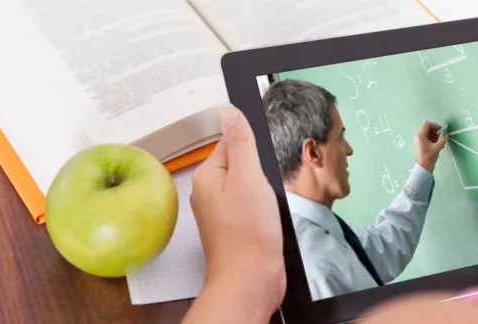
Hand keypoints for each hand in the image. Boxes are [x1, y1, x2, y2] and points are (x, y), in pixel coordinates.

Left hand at [184, 105, 284, 322]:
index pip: (230, 143)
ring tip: (270, 205)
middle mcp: (209, 194)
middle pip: (240, 165)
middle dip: (260, 171)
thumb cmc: (248, 233)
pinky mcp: (236, 229)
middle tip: (269, 187)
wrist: (251, 279)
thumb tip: (229, 111)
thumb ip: (241, 142)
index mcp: (207, 177)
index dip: (253, 149)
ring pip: (248, 188)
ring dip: (264, 192)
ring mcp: (221, 214)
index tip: (265, 162)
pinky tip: (270, 218)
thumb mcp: (249, 177)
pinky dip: (264, 210)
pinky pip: (251, 208)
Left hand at [415, 121, 446, 172]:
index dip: (435, 125)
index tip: (441, 129)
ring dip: (436, 136)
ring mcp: (419, 140)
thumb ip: (442, 138)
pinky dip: (433, 140)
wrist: (424, 167)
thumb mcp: (438, 146)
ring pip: (429, 133)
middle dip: (436, 132)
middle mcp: (418, 136)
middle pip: (428, 128)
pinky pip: (428, 138)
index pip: (427, 124)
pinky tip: (439, 145)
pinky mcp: (421, 143)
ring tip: (441, 143)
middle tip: (442, 136)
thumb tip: (444, 133)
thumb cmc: (429, 157)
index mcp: (420, 135)